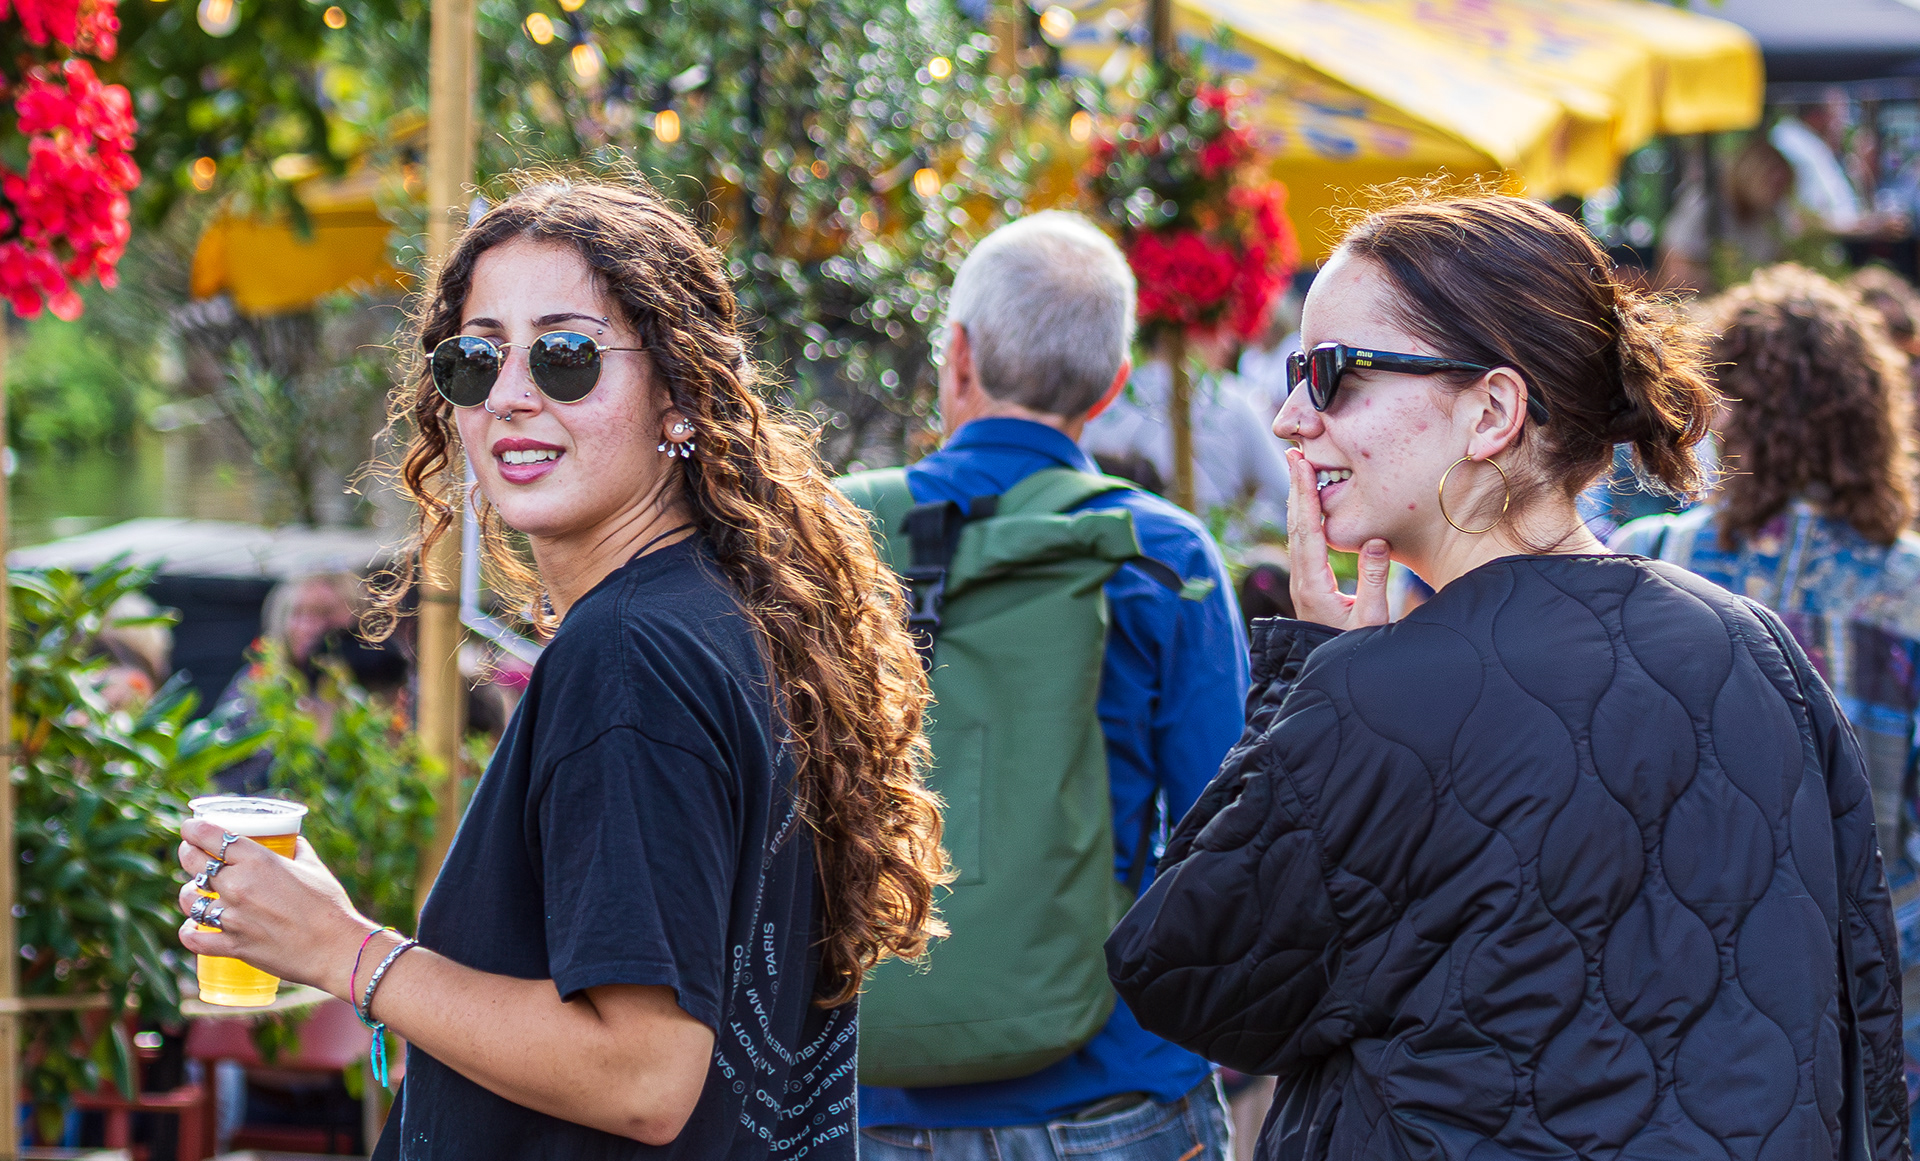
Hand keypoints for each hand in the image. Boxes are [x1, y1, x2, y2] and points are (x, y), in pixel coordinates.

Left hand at [177, 819, 378, 1002]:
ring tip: (195, 893)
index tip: (189, 828)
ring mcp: (232, 917)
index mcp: (258, 860)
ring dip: (188, 893)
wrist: (336, 948)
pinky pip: (193, 938)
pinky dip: (189, 932)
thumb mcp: (314, 867)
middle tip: (190, 853)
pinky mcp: (232, 945)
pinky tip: (193, 927)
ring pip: (188, 899)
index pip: (211, 836)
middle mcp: (238, 885)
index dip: (193, 829)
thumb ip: (296, 850)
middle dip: (187, 853)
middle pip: (192, 862)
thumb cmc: (329, 905)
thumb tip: (290, 841)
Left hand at [1286, 447, 1390, 630]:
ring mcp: (1303, 581)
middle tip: (1293, 454)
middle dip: (1296, 488)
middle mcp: (1302, 578)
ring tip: (1298, 470)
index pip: (1307, 529)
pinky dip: (1304, 517)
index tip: (1300, 465)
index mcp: (1313, 583)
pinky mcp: (1309, 584)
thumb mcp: (1372, 617)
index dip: (1304, 495)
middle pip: (1296, 524)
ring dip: (1298, 500)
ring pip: (1296, 532)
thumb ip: (1374, 578)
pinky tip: (1309, 506)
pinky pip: (1303, 543)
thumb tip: (1376, 540)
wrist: (1330, 668)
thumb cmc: (1354, 647)